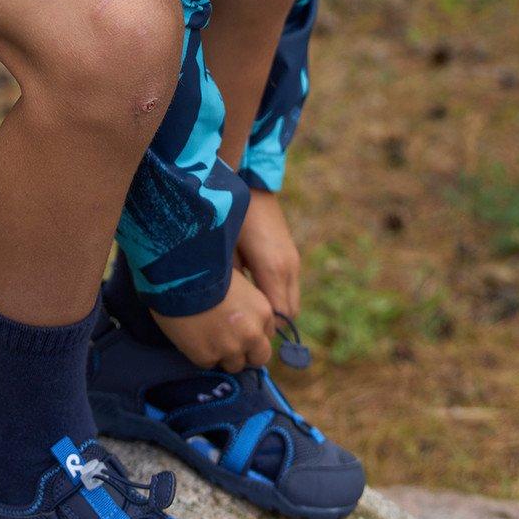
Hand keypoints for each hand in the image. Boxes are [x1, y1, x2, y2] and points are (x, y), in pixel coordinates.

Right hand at [152, 268, 275, 371]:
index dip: (254, 333)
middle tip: (229, 342)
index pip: (267, 334)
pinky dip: (202, 354)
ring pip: (234, 365)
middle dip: (247, 353)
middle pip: (258, 358)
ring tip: (208, 338)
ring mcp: (229, 349)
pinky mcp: (206, 357)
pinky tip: (192, 336)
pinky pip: (208, 364)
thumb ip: (248, 305)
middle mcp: (251, 334)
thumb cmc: (208, 269)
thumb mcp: (239, 282)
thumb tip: (242, 316)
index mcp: (263, 312)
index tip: (241, 328)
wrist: (180, 278)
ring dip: (224, 355)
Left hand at [235, 189, 300, 319]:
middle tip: (244, 329)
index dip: (261, 330)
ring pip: (292, 302)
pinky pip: (290, 288)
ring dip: (275, 311)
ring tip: (249, 316)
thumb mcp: (224, 251)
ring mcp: (293, 261)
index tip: (241, 334)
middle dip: (269, 325)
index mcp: (273, 268)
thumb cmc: (233, 216)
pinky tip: (255, 296)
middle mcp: (289, 268)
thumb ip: (231, 282)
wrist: (252, 183)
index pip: (278, 316)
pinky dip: (277, 298)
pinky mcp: (292, 256)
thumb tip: (226, 310)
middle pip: (290, 313)